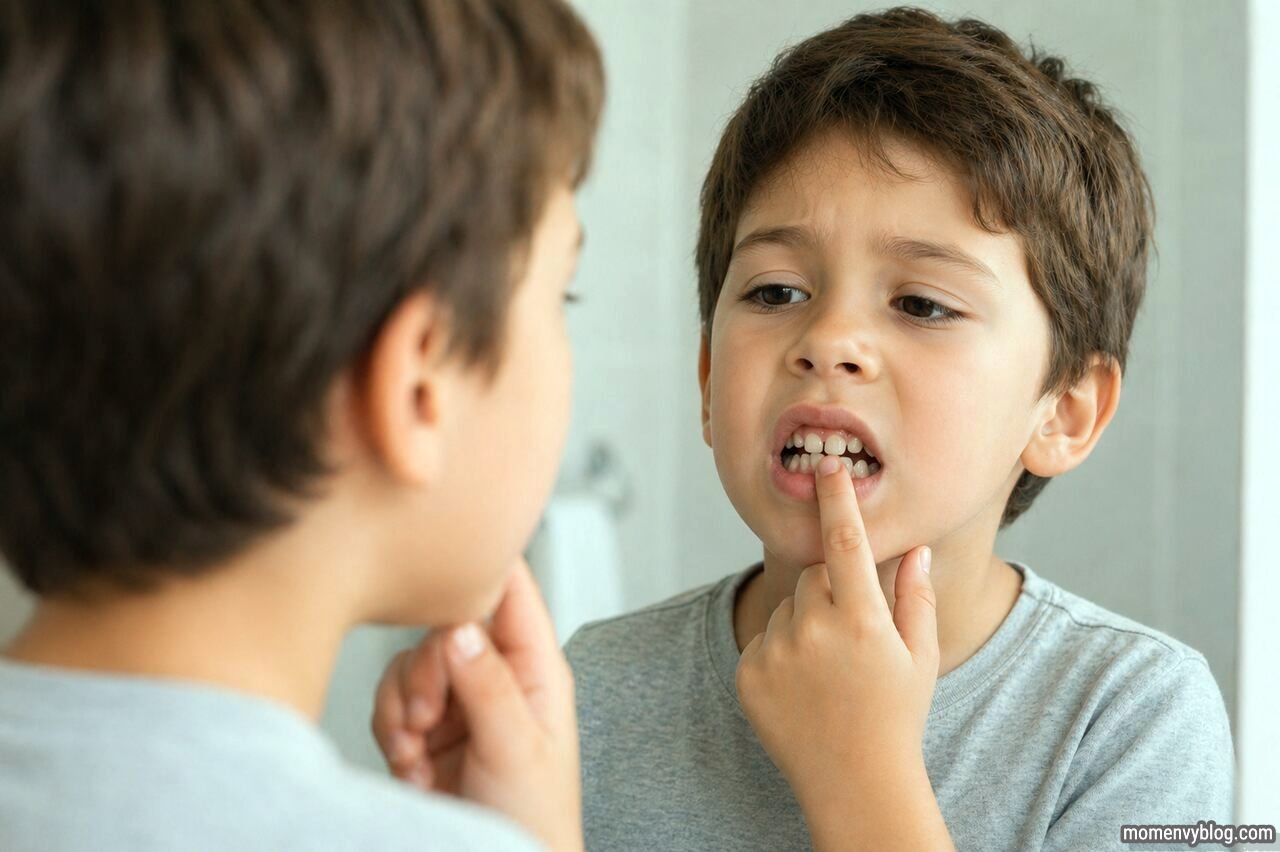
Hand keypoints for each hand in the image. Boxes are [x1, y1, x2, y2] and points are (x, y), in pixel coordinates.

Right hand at [371, 560, 582, 851]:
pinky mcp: (426, 729)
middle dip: (425, 671)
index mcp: (536, 667)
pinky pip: (391, 703)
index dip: (482, 568)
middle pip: (444, 627)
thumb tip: (459, 625)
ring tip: (419, 750)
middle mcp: (497, 675)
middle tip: (428, 715)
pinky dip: (391, 732)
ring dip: (402, 706)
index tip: (444, 566)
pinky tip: (413, 768)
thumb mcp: (517, 747)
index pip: (512, 591)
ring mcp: (460, 701)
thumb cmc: (535, 818)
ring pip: (409, 665)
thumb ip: (487, 684)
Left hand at [736, 455, 949, 849]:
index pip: (844, 542)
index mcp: (862, 620)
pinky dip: (780, 650)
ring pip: (786, 606)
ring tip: (828, 670)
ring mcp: (776, 653)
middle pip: (813, 576)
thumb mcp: (920, 656)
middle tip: (852, 635)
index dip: (836, 500)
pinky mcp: (748, 673)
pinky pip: (763, 638)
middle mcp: (813, 630)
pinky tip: (803, 687)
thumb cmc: (896, 716)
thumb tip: (914, 546)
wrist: (854, 783)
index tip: (826, 466)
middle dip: (831, 590)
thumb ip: (915, 596)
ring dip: (804, 621)